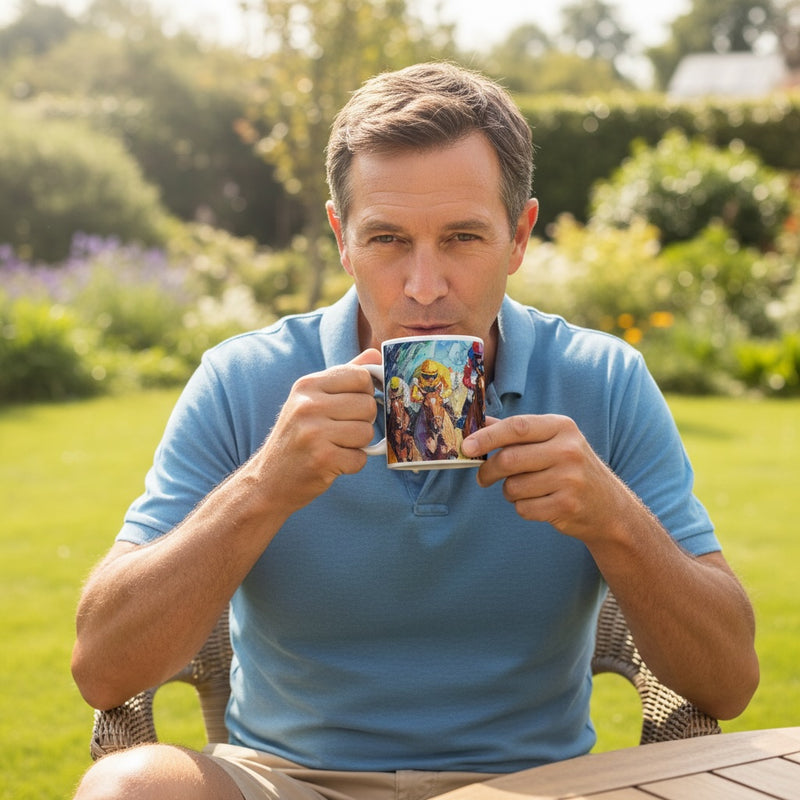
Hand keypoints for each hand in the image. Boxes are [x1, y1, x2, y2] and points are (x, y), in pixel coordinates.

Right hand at [252, 349, 381, 514]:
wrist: (268, 480)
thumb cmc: (296, 436)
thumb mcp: (311, 399)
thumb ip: (344, 375)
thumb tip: (377, 354)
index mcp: (307, 385)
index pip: (360, 376)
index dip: (365, 392)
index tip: (352, 404)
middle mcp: (308, 405)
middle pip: (368, 405)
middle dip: (362, 421)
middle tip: (339, 431)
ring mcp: (314, 432)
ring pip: (367, 432)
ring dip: (357, 445)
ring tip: (334, 446)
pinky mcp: (322, 459)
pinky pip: (360, 458)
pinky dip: (351, 464)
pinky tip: (331, 463)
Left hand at [462, 414, 629, 543]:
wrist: (608, 506)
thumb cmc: (570, 467)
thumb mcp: (551, 440)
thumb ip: (515, 432)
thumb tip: (477, 422)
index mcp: (562, 427)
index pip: (516, 427)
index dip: (486, 437)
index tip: (465, 446)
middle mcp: (569, 450)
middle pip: (509, 459)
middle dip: (488, 471)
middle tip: (482, 477)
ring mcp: (570, 479)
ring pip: (513, 487)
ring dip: (509, 492)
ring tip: (525, 489)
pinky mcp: (567, 506)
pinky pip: (524, 509)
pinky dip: (522, 508)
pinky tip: (538, 503)